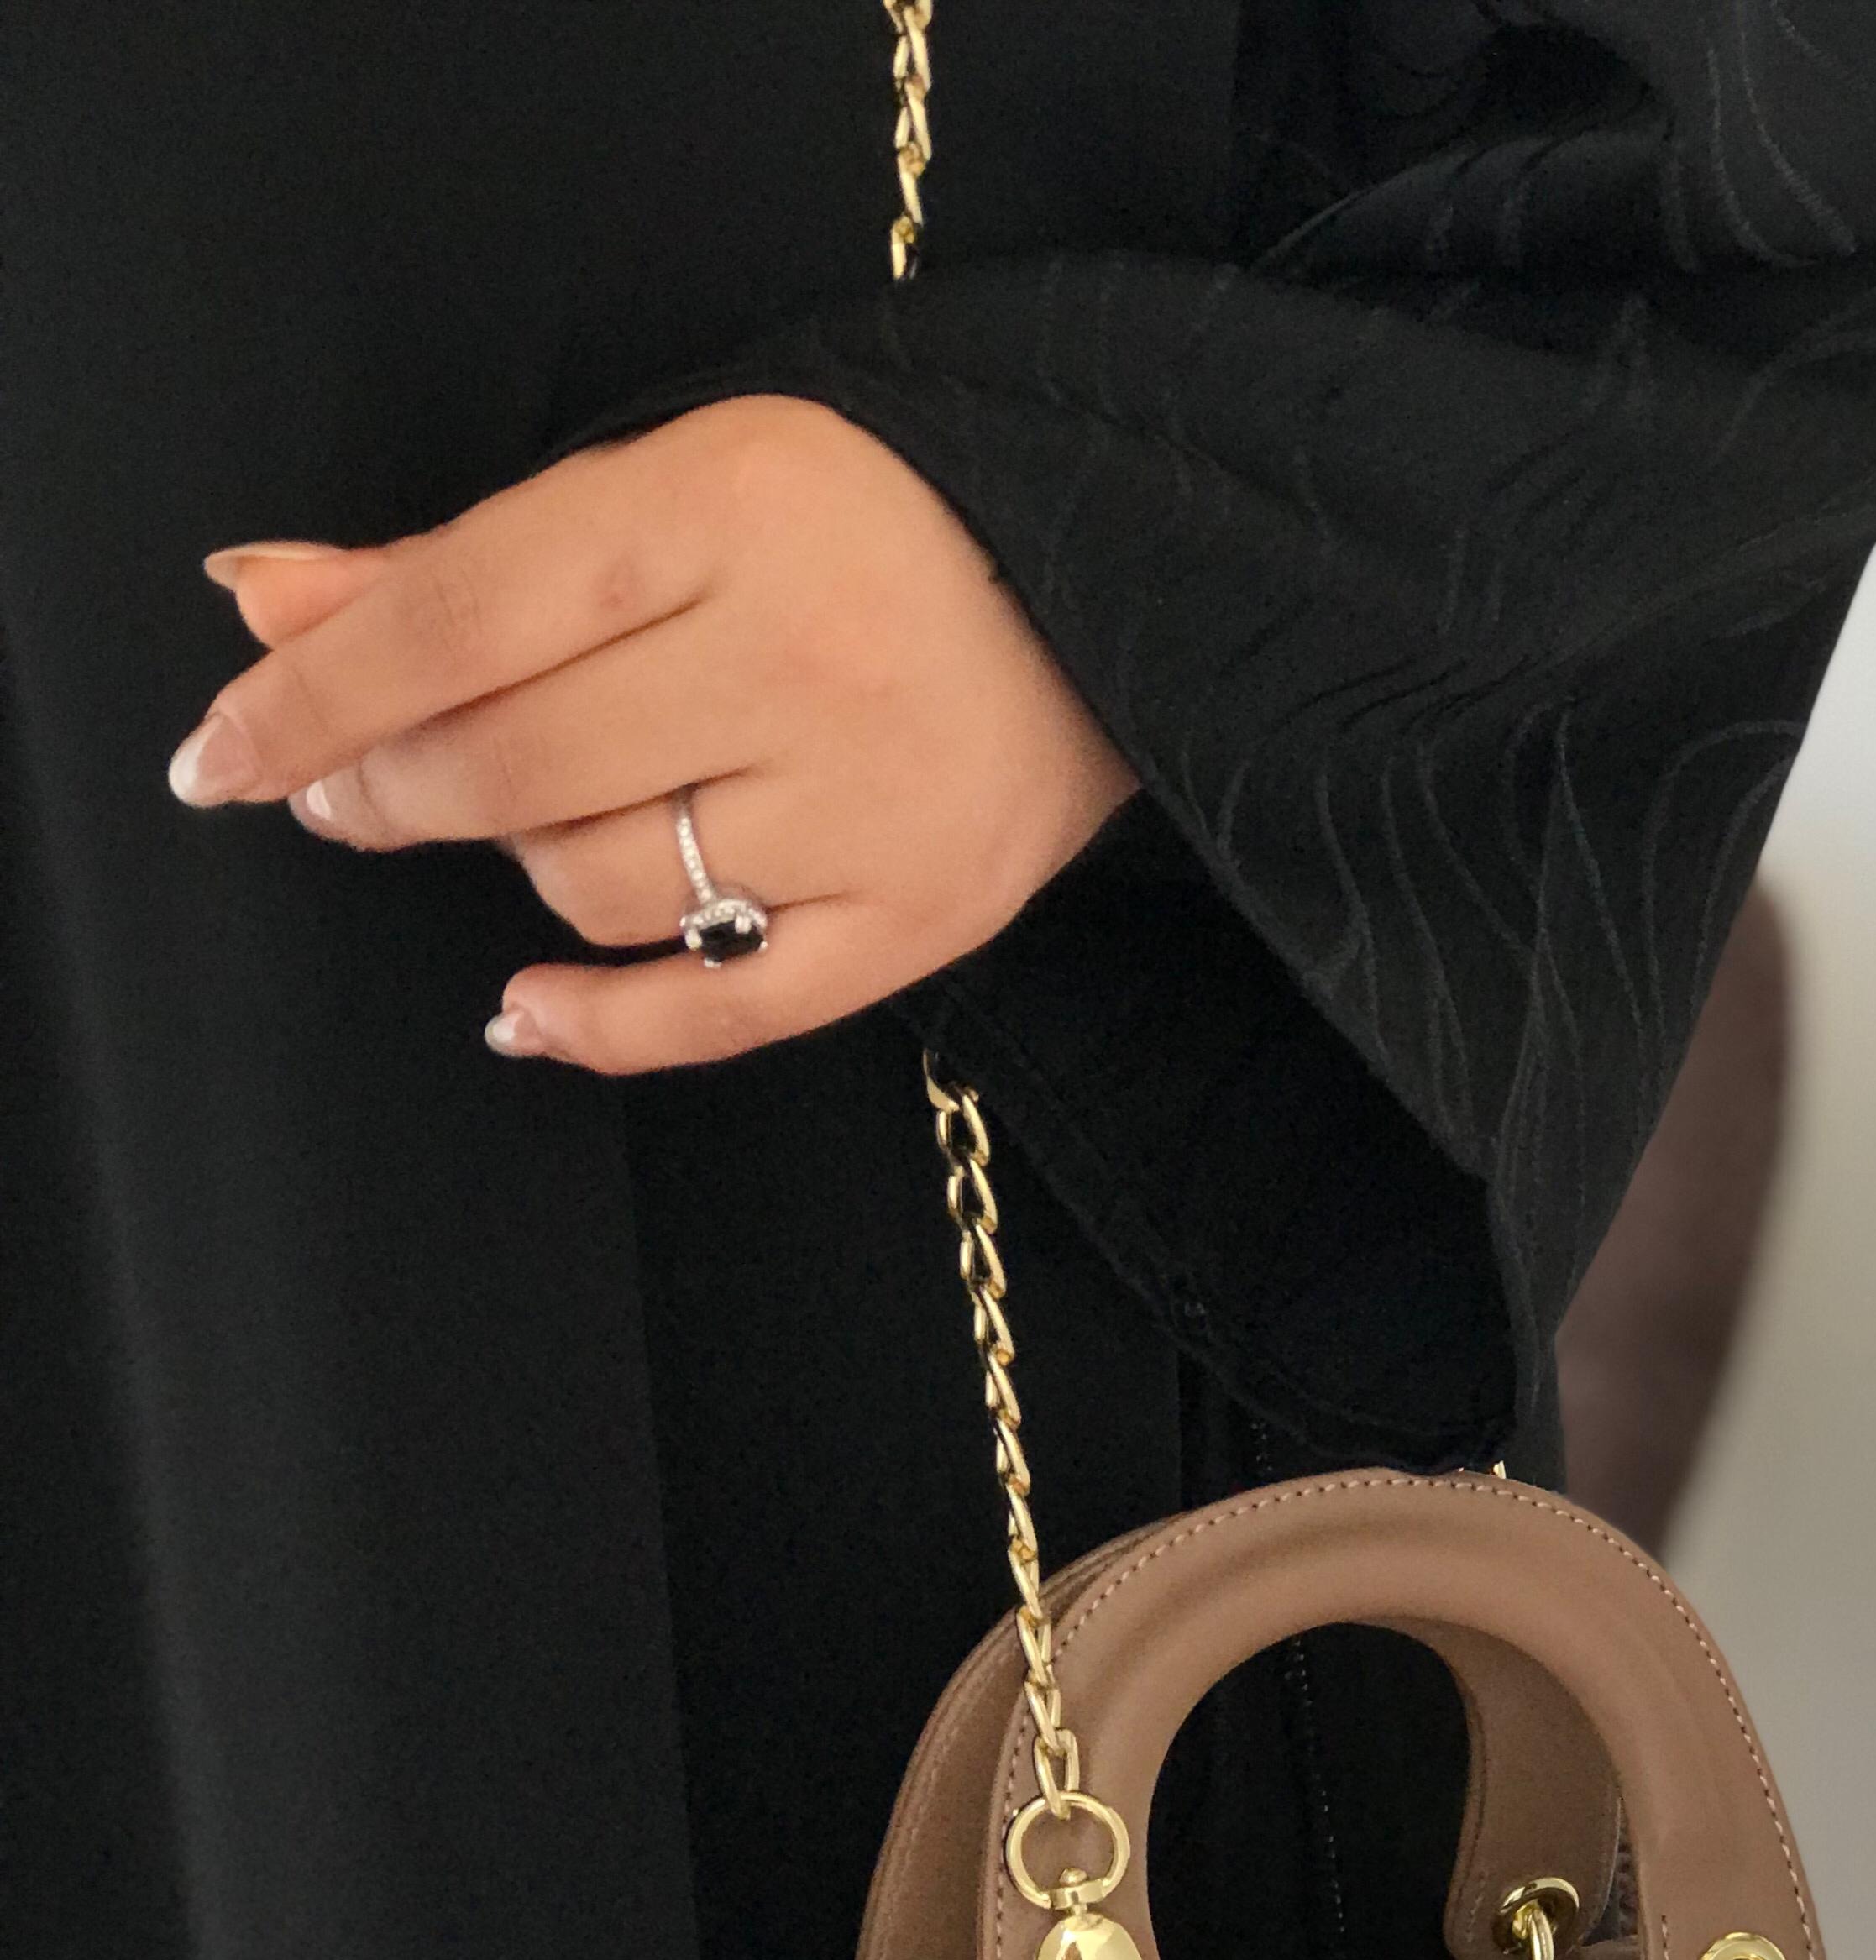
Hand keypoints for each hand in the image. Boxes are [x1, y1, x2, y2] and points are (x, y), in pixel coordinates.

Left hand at [169, 396, 1136, 1072]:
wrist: (1115, 590)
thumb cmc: (868, 528)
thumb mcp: (667, 486)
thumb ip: (462, 557)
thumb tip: (267, 606)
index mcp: (726, 507)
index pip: (461, 617)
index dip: (317, 693)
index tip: (224, 749)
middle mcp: (799, 659)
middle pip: (514, 762)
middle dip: (390, 785)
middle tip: (347, 789)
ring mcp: (865, 807)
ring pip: (600, 882)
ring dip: (524, 864)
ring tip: (540, 817)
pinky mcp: (916, 920)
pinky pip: (717, 1010)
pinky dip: (598, 1020)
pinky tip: (527, 1007)